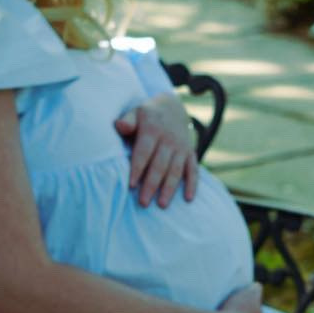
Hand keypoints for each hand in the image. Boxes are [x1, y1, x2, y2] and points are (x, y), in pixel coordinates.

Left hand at [114, 93, 197, 207]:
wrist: (172, 107)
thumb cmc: (146, 116)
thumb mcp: (135, 112)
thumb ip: (127, 121)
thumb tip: (120, 126)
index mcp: (153, 129)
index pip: (144, 152)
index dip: (137, 168)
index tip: (131, 185)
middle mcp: (169, 139)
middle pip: (159, 165)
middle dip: (151, 185)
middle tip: (143, 203)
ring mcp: (181, 147)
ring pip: (175, 170)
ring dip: (169, 188)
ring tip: (161, 205)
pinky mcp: (190, 153)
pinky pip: (193, 170)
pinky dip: (192, 184)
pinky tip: (188, 199)